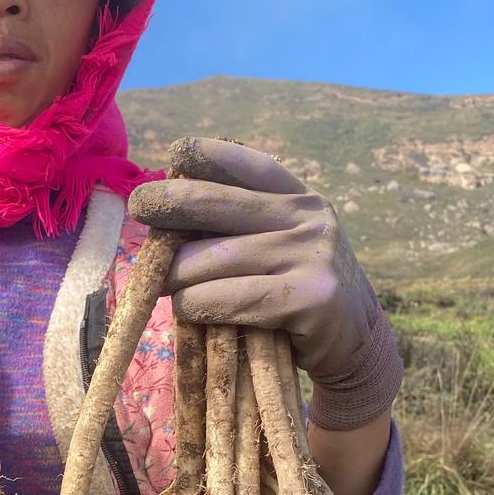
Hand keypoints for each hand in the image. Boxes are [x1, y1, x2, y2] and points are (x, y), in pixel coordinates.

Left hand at [127, 138, 401, 428]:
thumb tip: (166, 213)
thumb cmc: (295, 289)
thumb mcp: (279, 244)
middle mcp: (308, 218)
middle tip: (137, 207)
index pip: (250, 165)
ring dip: (175, 276)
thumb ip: (239, 225)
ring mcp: (311, 256)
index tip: (174, 152)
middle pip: (217, 204)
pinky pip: (229, 300)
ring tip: (162, 285)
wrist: (355, 342)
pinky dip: (197, 305)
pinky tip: (187, 309)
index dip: (210, 154)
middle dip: (168, 203)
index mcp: (299, 198)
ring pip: (212, 260)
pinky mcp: (309, 298)